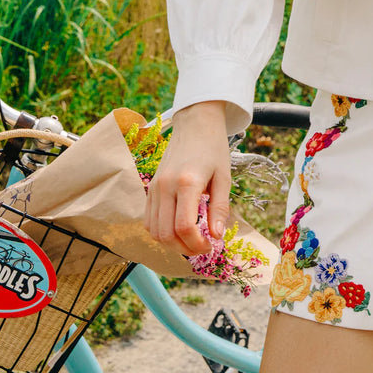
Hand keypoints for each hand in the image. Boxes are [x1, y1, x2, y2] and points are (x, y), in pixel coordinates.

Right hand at [144, 101, 230, 256]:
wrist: (196, 124)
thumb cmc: (214, 149)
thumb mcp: (224, 177)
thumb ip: (220, 208)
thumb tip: (216, 236)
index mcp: (187, 182)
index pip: (184, 227)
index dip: (197, 244)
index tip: (210, 246)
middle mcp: (165, 186)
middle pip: (165, 234)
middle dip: (184, 248)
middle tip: (201, 247)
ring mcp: (154, 187)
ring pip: (153, 230)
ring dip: (171, 243)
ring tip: (190, 239)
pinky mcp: (150, 187)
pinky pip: (148, 220)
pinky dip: (160, 231)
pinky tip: (177, 229)